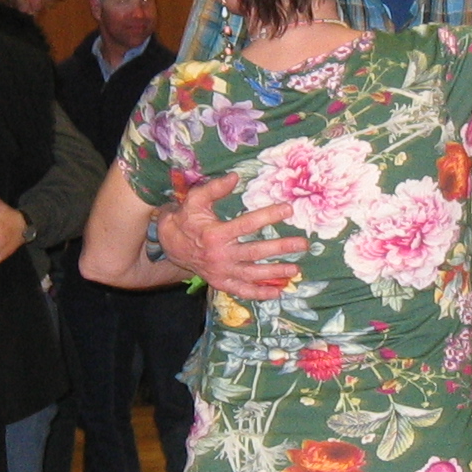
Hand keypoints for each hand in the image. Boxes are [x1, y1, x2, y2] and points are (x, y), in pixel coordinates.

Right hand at [157, 172, 305, 300]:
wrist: (169, 244)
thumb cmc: (186, 219)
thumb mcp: (195, 200)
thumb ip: (215, 188)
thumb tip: (235, 177)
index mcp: (216, 234)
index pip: (247, 224)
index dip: (268, 216)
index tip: (288, 209)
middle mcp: (220, 255)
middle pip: (255, 252)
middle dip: (281, 248)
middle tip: (303, 244)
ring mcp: (221, 271)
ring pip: (252, 274)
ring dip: (275, 273)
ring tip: (295, 269)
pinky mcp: (220, 282)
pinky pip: (242, 291)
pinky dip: (258, 294)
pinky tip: (276, 293)